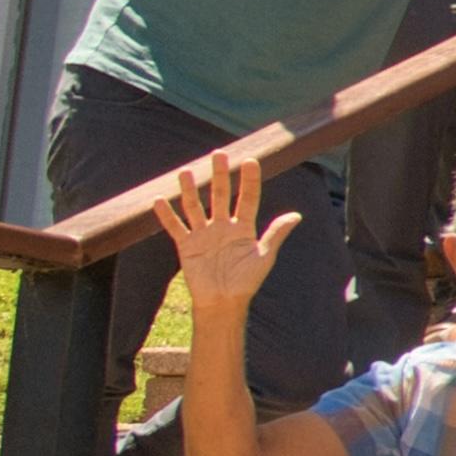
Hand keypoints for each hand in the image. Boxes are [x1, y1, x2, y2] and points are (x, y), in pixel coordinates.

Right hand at [160, 148, 300, 309]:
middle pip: (221, 196)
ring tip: (186, 171)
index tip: (250, 160)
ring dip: (191, 190)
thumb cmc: (246, 281)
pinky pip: (175, 227)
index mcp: (244, 227)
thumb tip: (297, 215)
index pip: (248, 198)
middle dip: (220, 176)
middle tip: (218, 154)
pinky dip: (166, 215)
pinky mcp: (186, 245)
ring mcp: (203, 234)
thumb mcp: (264, 256)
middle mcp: (223, 226)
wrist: (223, 301)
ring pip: (195, 207)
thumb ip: (275, 234)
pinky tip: (159, 200)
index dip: (249, 180)